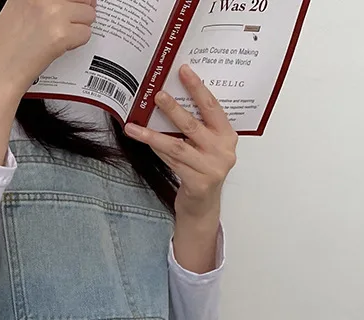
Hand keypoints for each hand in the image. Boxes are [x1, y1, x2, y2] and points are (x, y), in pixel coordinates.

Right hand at [0, 0, 96, 98]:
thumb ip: (46, 1)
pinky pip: (86, 33)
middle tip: (65, 25)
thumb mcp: (20, 7)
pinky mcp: (61, 33)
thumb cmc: (5, 45)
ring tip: (58, 37)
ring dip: (79, 28)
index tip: (71, 6)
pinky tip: (58, 47)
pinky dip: (76, 44)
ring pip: (88, 14)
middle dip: (79, 11)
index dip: (72, 1)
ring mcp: (53, 12)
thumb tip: (77, 0)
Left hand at [125, 65, 237, 219]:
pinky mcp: (198, 184)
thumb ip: (198, 127)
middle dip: (173, 108)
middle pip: (193, 125)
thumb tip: (170, 99)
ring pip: (177, 146)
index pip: (212, 107)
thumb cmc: (202, 171)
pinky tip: (144, 141)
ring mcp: (211, 169)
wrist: (203, 205)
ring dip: (153, 134)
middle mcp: (223, 152)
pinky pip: (172, 162)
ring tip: (135, 126)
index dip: (198, 88)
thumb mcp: (206, 146)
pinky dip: (157, 150)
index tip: (184, 71)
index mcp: (228, 136)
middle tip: (157, 95)